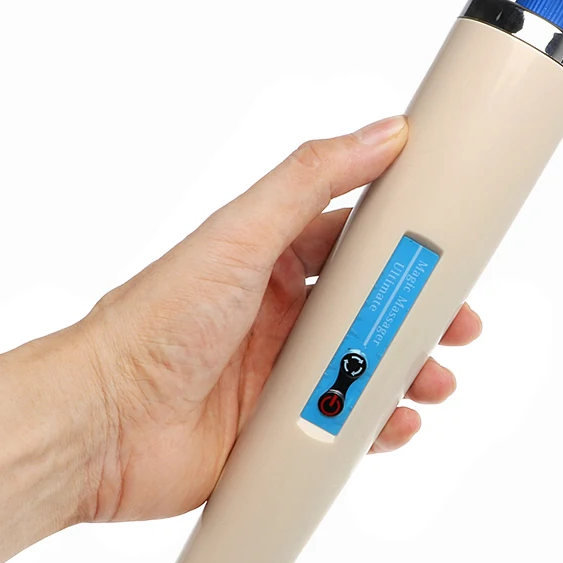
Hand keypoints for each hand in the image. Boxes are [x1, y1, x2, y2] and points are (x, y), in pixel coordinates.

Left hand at [75, 116, 481, 522]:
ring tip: (435, 380)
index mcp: (272, 263)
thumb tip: (383, 132)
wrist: (102, 422)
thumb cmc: (156, 322)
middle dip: (420, 317)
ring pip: (367, 369)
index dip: (403, 245)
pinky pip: (345, 427)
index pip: (355, 243)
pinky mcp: (279, 429)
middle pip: (372, 311)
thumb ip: (310, 179)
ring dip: (409, 372)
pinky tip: (396, 424)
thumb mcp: (241, 235)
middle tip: (460, 325)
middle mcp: (282, 316)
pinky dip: (377, 426)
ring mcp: (281, 375)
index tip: (448, 249)